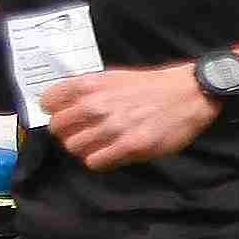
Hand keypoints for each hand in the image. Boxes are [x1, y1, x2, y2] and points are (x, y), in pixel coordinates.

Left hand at [42, 61, 224, 167]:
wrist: (190, 93)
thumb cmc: (151, 86)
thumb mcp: (114, 77)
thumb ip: (87, 91)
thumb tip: (62, 107)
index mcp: (90, 85)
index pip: (49, 102)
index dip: (55, 111)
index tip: (65, 116)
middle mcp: (97, 105)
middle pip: (58, 129)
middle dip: (69, 132)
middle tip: (84, 134)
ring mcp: (113, 126)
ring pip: (75, 147)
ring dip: (85, 148)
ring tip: (100, 145)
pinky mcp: (131, 145)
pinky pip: (95, 161)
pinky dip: (100, 160)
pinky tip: (112, 153)